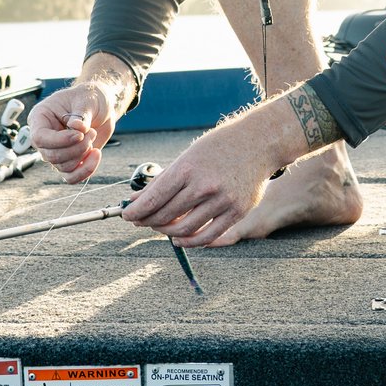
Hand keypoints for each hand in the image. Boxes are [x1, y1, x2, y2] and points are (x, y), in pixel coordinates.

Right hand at [31, 76, 124, 181]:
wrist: (101, 106)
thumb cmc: (89, 97)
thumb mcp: (86, 99)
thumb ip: (81, 114)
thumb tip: (77, 127)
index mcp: (41, 117)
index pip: (40, 138)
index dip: (59, 141)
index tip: (79, 134)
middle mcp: (45, 137)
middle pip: (52, 156)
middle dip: (76, 148)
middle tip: (91, 132)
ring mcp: (56, 150)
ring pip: (63, 167)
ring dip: (83, 155)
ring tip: (93, 134)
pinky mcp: (70, 160)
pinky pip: (72, 177)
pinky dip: (86, 170)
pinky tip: (96, 154)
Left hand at [124, 115, 284, 247]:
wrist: (258, 143)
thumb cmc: (218, 147)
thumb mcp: (188, 156)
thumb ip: (164, 180)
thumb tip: (138, 200)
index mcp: (187, 168)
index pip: (153, 198)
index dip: (136, 211)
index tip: (127, 215)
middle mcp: (204, 186)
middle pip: (166, 215)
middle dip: (148, 220)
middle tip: (141, 220)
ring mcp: (222, 201)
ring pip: (184, 229)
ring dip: (166, 232)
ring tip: (160, 227)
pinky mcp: (236, 212)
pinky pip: (207, 236)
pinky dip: (189, 242)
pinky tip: (179, 239)